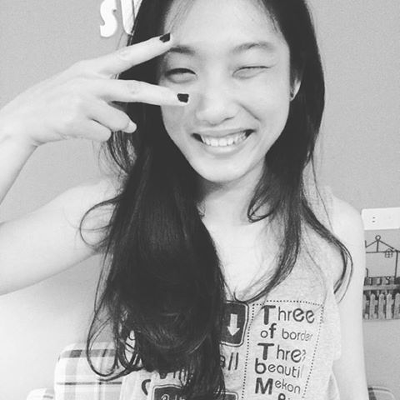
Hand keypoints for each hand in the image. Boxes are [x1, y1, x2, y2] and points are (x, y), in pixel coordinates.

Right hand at [0, 34, 185, 147]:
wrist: (25, 118)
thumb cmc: (57, 102)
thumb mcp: (83, 92)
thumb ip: (111, 104)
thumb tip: (132, 125)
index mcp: (91, 69)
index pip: (125, 57)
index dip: (148, 48)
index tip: (170, 40)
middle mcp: (88, 81)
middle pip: (134, 90)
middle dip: (161, 96)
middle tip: (183, 98)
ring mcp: (82, 101)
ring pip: (119, 122)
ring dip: (113, 126)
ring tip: (89, 120)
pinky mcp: (76, 121)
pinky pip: (105, 135)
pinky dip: (98, 135)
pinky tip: (80, 128)